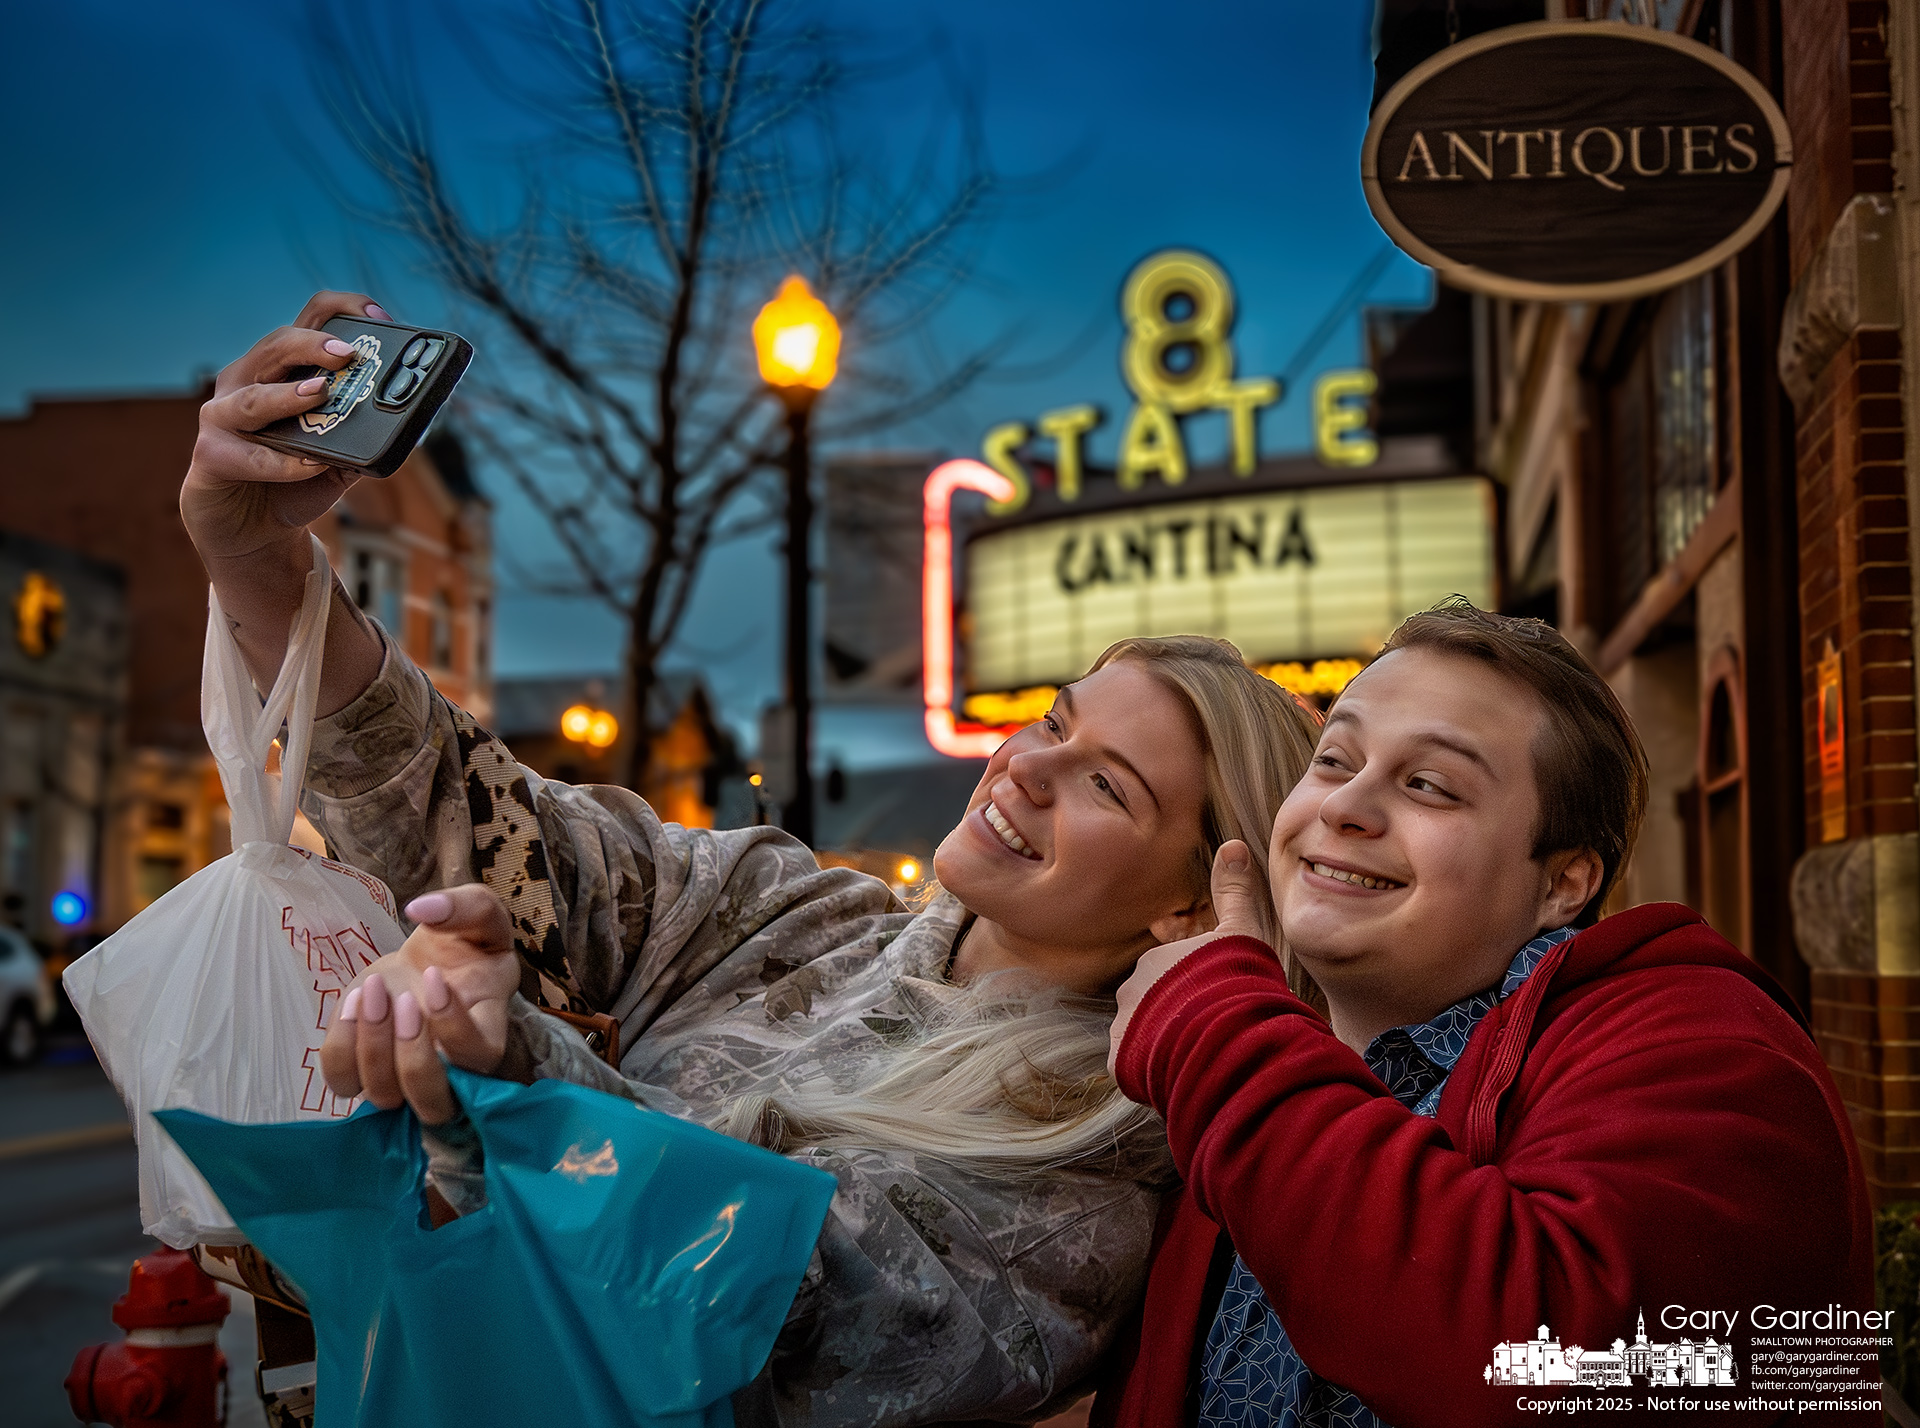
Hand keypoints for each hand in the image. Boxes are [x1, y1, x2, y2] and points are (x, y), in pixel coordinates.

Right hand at [179, 291, 392, 563]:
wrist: (252, 525)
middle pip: (277, 345)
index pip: (311, 319)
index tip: (380, 319)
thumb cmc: (296, 479)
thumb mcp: (339, 455)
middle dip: (313, 345)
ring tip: (319, 392)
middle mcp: (248, 380)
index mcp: (283, 369)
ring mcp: (224, 415)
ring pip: (252, 398)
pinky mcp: (212, 455)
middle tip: (347, 354)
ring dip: (287, 395)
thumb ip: (365, 436)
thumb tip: (409, 426)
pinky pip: (248, 457)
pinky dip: (281, 463)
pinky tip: (309, 465)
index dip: (344, 310)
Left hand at [321, 883, 521, 1125]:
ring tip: (373, 989)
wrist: (430, 961)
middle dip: (412, 1056)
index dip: (454, 1028)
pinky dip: (341, 1046)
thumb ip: (466, 905)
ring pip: (385, 1097)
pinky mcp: (362, 1068)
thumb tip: (422, 908)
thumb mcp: (481, 914)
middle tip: (402, 999)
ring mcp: (403, 1076)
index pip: (480, 1059)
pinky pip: (343, 1081)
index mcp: (488, 1032)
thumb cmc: (464, 944)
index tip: (434, 976)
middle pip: (434, 1105)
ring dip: (373, 1045)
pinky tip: (354, 1001)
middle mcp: (450, 1069)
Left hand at [1108, 840, 1269, 1077]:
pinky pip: (1134, 1068)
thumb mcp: (1240, 931)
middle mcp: (1131, 991)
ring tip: (1199, 1056)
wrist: (1225, 1037)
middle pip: (1152, 1004)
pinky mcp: (1122, 1064)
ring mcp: (1124, 1029)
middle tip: (1211, 1030)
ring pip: (1141, 1037)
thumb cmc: (1234, 981)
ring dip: (1164, 1046)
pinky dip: (1153, 1073)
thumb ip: (1234, 892)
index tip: (1216, 1000)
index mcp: (1156, 960)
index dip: (1194, 988)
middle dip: (1175, 1017)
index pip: (1170, 974)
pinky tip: (1182, 1073)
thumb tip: (1233, 844)